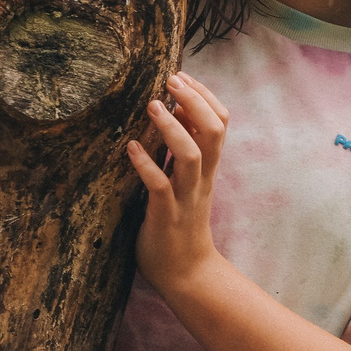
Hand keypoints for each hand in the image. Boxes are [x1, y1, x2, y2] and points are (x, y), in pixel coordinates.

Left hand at [128, 71, 229, 295]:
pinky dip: (146, 165)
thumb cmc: (179, 224)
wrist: (187, 274)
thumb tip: (173, 115)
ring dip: (171, 127)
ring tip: (152, 104)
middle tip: (170, 80)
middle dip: (195, 101)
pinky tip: (130, 148)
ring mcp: (185, 197)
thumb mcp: (185, 182)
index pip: (221, 123)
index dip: (205, 96)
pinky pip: (160, 186)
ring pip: (191, 155)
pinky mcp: (166, 215)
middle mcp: (201, 179)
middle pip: (214, 131)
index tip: (182, 76)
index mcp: (208, 169)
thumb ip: (182, 153)